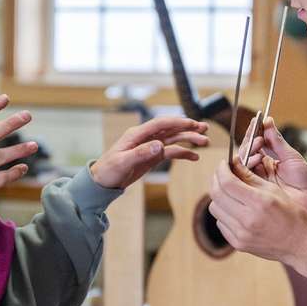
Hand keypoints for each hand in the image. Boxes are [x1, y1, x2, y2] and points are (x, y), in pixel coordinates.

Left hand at [90, 116, 209, 189]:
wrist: (101, 182)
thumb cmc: (108, 171)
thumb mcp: (122, 163)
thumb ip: (140, 153)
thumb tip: (159, 146)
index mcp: (136, 135)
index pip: (160, 124)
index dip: (177, 122)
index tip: (192, 124)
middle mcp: (145, 138)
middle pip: (170, 129)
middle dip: (187, 128)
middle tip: (204, 129)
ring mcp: (149, 147)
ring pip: (173, 140)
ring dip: (188, 139)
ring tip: (205, 141)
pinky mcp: (152, 156)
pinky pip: (170, 152)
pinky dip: (183, 153)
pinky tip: (194, 157)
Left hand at [208, 153, 306, 264]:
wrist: (299, 244)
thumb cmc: (291, 214)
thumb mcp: (274, 190)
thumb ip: (250, 177)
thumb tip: (232, 165)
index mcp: (259, 202)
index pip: (227, 182)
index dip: (221, 169)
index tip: (224, 163)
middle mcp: (248, 220)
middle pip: (216, 194)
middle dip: (216, 179)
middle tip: (222, 173)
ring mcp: (241, 234)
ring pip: (214, 209)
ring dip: (218, 196)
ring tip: (229, 191)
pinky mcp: (238, 244)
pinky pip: (220, 223)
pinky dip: (223, 212)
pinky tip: (235, 208)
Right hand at [239, 117, 306, 222]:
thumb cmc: (306, 181)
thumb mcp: (292, 158)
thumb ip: (277, 141)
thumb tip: (267, 121)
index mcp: (268, 161)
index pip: (254, 144)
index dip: (253, 133)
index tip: (255, 123)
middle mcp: (259, 170)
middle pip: (244, 154)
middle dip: (249, 144)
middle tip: (258, 140)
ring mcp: (255, 181)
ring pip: (241, 164)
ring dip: (248, 155)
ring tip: (259, 152)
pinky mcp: (254, 191)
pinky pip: (243, 177)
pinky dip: (247, 166)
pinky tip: (255, 161)